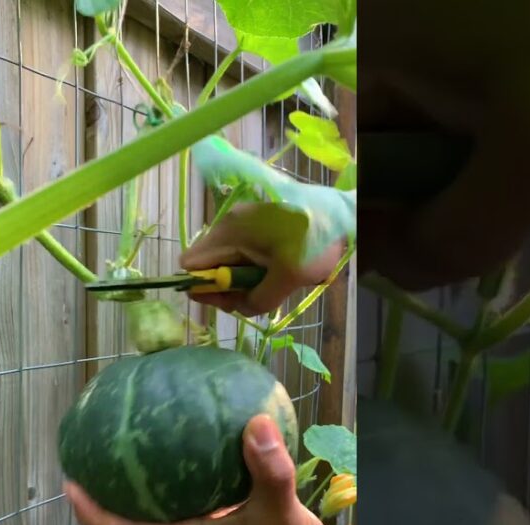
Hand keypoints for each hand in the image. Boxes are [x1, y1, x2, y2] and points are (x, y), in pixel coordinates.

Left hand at [64, 414, 357, 524]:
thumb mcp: (281, 514)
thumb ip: (269, 472)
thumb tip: (255, 424)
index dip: (95, 515)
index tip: (70, 485)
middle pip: (136, 519)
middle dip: (110, 492)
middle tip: (91, 454)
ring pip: (165, 506)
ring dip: (146, 482)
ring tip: (134, 441)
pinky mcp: (229, 522)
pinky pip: (197, 493)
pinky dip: (190, 471)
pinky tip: (200, 441)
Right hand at [178, 203, 344, 316]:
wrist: (339, 212)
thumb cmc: (311, 243)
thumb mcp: (286, 279)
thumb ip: (256, 300)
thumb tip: (239, 307)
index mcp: (229, 233)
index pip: (190, 265)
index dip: (201, 287)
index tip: (227, 300)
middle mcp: (228, 224)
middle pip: (208, 263)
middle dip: (225, 286)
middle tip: (253, 298)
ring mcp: (242, 220)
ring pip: (226, 258)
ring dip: (242, 278)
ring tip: (271, 286)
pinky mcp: (256, 222)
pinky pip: (242, 250)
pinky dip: (252, 265)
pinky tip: (275, 272)